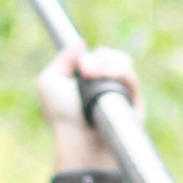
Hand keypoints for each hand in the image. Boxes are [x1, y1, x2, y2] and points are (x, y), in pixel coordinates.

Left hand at [36, 39, 139, 175]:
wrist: (78, 139)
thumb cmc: (61, 115)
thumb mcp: (48, 82)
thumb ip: (62, 59)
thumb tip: (81, 43)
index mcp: (88, 81)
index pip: (99, 56)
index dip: (93, 55)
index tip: (82, 65)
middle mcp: (106, 86)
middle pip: (113, 56)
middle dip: (100, 58)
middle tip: (85, 70)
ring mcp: (121, 94)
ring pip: (124, 64)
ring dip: (109, 63)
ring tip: (94, 74)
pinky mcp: (134, 104)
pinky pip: (131, 80)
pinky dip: (120, 73)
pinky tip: (108, 76)